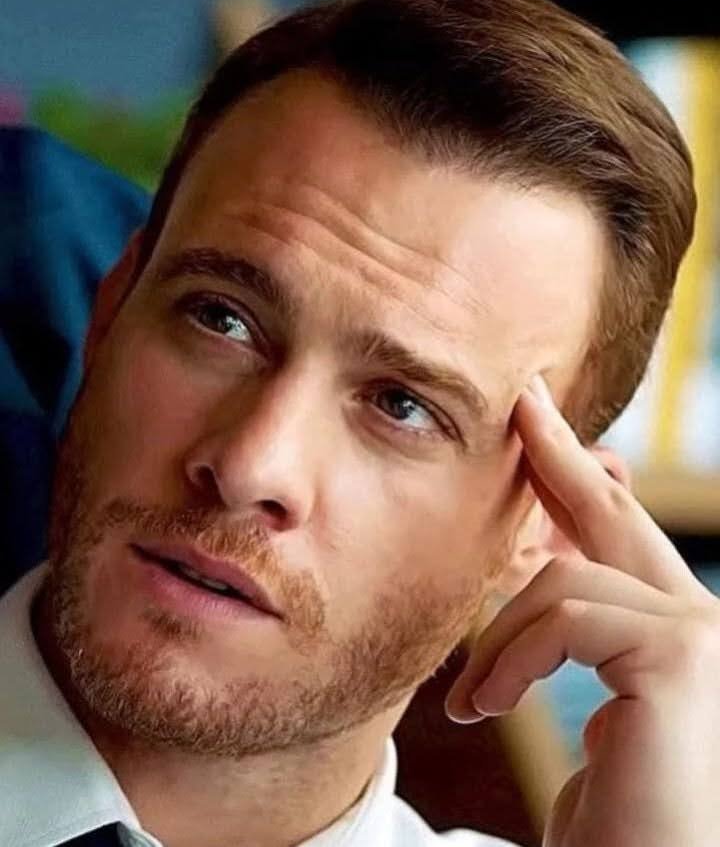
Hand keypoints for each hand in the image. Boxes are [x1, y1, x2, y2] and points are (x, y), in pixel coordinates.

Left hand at [445, 375, 719, 846]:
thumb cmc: (617, 823)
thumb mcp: (587, 712)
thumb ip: (573, 638)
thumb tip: (541, 563)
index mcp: (680, 632)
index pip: (621, 534)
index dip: (578, 473)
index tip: (538, 419)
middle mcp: (707, 620)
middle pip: (614, 517)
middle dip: (559, 456)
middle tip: (523, 399)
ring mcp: (704, 634)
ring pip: (564, 583)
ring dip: (501, 643)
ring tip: (473, 700)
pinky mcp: (684, 655)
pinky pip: (564, 618)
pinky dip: (511, 662)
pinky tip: (487, 709)